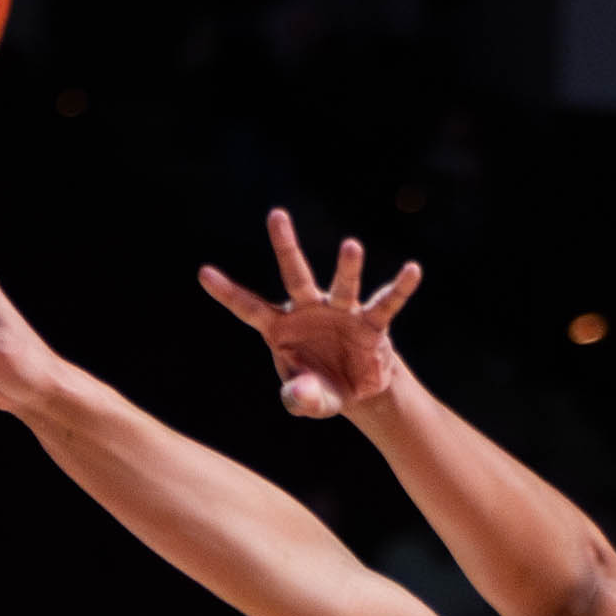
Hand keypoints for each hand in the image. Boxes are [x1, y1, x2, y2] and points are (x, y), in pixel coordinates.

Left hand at [198, 208, 422, 418]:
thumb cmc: (321, 388)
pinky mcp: (371, 323)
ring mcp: (341, 312)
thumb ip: (300, 398)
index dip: (228, 293)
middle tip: (276, 215)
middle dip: (285, 246)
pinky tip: (412, 271)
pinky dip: (399, 289)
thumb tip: (299, 395)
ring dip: (347, 267)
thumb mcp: (309, 400)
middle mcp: (309, 311)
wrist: (359, 393)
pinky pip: (386, 303)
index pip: (249, 307)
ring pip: (342, 285)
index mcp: (280, 328)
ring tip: (352, 245)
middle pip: (295, 275)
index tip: (203, 273)